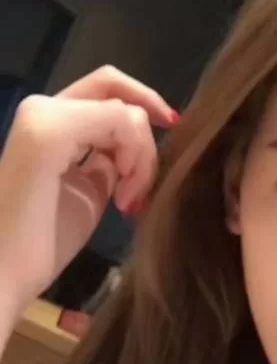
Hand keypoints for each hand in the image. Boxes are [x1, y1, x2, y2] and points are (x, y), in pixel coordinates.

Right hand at [0, 65, 177, 325]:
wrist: (6, 272)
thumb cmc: (43, 243)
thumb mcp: (88, 193)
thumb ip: (106, 164)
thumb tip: (128, 153)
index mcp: (49, 122)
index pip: (106, 92)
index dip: (144, 103)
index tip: (172, 128)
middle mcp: (42, 108)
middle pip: (117, 91)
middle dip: (148, 131)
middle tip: (144, 186)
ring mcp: (44, 116)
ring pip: (125, 111)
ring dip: (142, 159)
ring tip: (126, 202)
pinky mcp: (50, 133)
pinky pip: (119, 120)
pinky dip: (135, 160)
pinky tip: (121, 199)